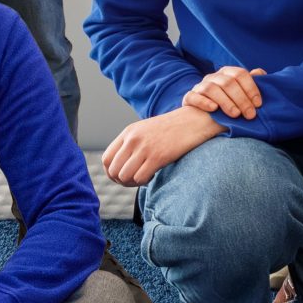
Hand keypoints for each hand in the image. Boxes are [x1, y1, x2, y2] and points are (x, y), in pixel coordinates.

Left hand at [102, 106, 223, 185]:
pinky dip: (145, 182)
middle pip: (113, 170)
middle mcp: (133, 139)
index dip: (111, 173)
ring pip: (124, 176)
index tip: (123, 176)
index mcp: (129, 132)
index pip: (107, 159)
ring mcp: (145, 147)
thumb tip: (121, 165)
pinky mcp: (158, 156)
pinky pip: (140, 178)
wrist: (195, 120)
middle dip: (121, 181)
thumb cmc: (173, 128)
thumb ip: (133, 143)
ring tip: (144, 178)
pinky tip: (153, 175)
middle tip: (134, 181)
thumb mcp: (147, 130)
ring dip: (132, 183)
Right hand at [184, 65, 266, 120]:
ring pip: (212, 89)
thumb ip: (251, 83)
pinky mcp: (189, 97)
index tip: (258, 104)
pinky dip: (204, 102)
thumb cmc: (229, 105)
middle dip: (241, 99)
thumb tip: (260, 72)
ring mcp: (200, 86)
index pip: (240, 74)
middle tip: (250, 114)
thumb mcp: (242, 95)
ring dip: (225, 102)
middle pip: (228, 83)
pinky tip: (214, 109)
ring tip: (236, 115)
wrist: (204, 120)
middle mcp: (213, 77)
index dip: (251, 88)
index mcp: (227, 73)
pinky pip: (193, 97)